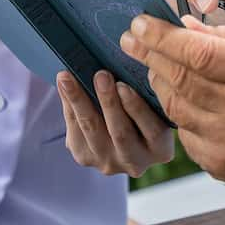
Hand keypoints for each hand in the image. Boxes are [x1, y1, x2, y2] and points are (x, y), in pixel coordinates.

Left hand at [56, 71, 173, 177]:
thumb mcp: (152, 104)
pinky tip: (63, 85)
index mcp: (160, 149)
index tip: (124, 85)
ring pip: (92, 131)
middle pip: (120, 133)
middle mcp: (136, 162)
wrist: (120, 128)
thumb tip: (123, 61)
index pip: (152, 130)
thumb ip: (145, 91)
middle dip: (108, 102)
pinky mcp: (85, 158)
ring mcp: (109, 163)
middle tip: (100, 75)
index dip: (136, 108)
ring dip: (79, 101)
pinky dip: (68, 104)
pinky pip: (75, 130)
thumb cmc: (142, 105)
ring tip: (69, 77)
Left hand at [120, 15, 224, 198]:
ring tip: (153, 64)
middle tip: (130, 38)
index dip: (163, 37)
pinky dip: (177, 111)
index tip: (140, 23)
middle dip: (150, 55)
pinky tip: (180, 97)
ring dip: (158, 81)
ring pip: (175, 106)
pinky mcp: (220, 166)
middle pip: (181, 78)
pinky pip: (184, 132)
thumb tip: (184, 24)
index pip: (200, 53)